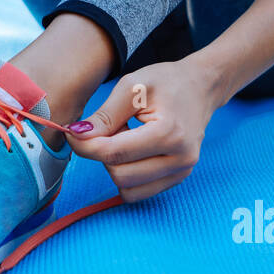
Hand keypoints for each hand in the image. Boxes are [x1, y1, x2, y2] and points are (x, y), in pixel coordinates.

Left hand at [66, 59, 218, 201]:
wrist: (201, 87)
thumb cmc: (167, 81)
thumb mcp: (131, 87)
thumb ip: (104, 115)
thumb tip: (77, 136)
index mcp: (169, 133)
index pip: (113, 153)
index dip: (85, 145)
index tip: (72, 132)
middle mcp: (180, 159)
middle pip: (119, 175)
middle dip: (104, 154)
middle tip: (112, 128)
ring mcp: (182, 172)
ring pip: (128, 189)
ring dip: (116, 166)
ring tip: (126, 138)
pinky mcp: (178, 179)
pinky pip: (139, 192)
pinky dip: (128, 175)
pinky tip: (134, 151)